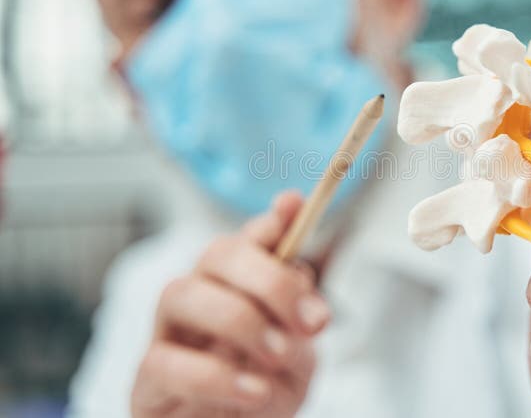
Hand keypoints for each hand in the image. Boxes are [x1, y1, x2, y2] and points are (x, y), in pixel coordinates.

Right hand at [132, 192, 329, 417]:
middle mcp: (198, 299)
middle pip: (216, 254)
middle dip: (270, 278)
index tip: (294, 206)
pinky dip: (215, 376)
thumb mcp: (296, 356)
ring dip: (240, 319)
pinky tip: (254, 392)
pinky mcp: (146, 383)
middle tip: (312, 322)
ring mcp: (166, 336)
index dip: (271, 220)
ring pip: (180, 292)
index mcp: (237, 288)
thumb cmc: (262, 397)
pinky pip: (164, 362)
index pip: (248, 240)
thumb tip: (299, 266)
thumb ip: (297, 312)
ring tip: (279, 356)